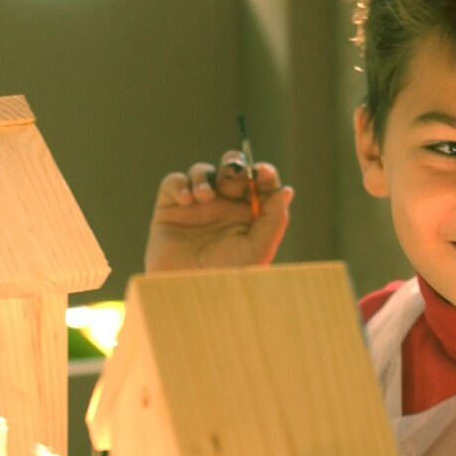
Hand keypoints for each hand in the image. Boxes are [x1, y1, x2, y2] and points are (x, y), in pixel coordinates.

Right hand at [145, 150, 293, 271]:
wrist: (188, 292)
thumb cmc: (228, 276)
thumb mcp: (259, 249)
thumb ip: (275, 218)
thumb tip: (286, 190)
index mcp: (249, 216)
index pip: (260, 185)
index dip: (264, 173)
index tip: (262, 172)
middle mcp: (224, 208)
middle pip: (232, 171)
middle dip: (235, 163)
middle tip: (235, 170)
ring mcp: (197, 207)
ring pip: (203, 172)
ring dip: (204, 176)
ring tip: (205, 196)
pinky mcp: (170, 209)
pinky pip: (175, 182)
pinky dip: (181, 184)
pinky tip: (187, 200)